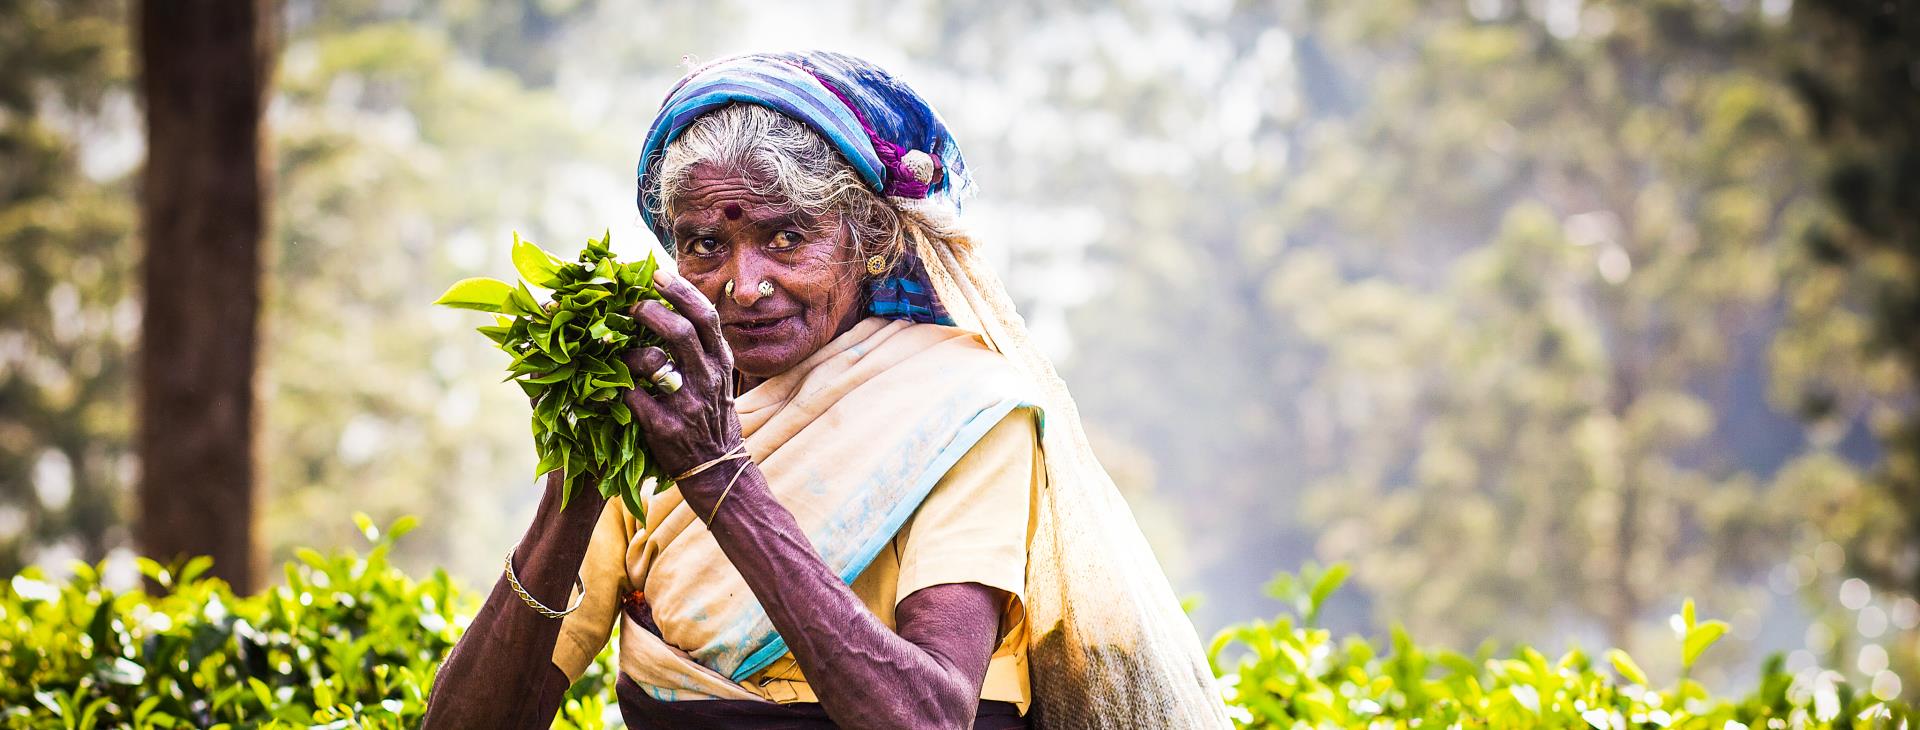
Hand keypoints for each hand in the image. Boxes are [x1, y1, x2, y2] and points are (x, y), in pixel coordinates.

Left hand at [620, 269, 743, 487]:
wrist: (719, 470)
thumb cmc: (711, 418)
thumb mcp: (718, 380)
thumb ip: (701, 349)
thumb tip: (673, 307)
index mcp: (721, 363)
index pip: (706, 317)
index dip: (681, 292)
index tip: (657, 274)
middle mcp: (708, 379)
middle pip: (681, 332)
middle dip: (651, 311)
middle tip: (631, 306)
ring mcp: (688, 405)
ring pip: (653, 362)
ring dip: (628, 354)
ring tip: (617, 355)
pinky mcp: (666, 428)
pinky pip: (633, 397)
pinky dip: (615, 389)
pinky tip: (604, 388)